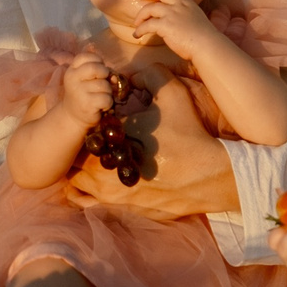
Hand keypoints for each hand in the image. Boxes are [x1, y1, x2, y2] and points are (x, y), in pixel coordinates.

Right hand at [58, 52, 116, 122]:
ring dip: (107, 92)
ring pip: (104, 85)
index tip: (98, 70)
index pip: (86, 56)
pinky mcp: (87, 104)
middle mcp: (73, 79)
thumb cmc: (84, 94)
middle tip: (102, 82)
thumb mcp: (86, 79)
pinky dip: (108, 103)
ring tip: (100, 97)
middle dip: (104, 74)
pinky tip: (101, 106)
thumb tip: (115, 77)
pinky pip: (107, 98)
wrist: (73, 117)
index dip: (97, 61)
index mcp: (72, 70)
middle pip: (96, 68)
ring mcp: (79, 92)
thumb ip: (99, 71)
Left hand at [64, 77, 237, 218]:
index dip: (88, 129)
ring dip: (84, 175)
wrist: (212, 174)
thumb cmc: (189, 134)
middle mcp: (103, 174)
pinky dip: (96, 194)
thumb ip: (150, 76)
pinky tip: (112, 181)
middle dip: (81, 153)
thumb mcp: (172, 94)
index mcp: (108, 144)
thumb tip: (133, 75)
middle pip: (74, 163)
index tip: (100, 126)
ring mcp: (113, 197)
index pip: (81, 136)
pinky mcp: (125, 211)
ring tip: (102, 163)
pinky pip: (95, 203)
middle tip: (98, 144)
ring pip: (79, 186)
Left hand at [124, 0, 217, 57]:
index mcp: (188, 3)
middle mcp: (179, 5)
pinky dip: (140, 29)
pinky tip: (137, 34)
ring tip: (136, 23)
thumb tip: (175, 21)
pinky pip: (147, 25)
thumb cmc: (204, 38)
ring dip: (140, 15)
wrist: (207, 46)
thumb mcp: (197, 19)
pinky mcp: (165, 25)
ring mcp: (172, 13)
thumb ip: (186, 15)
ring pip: (149, 8)